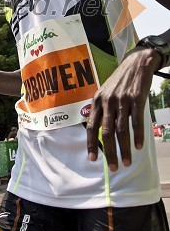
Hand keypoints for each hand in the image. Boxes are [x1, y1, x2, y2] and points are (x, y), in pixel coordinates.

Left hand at [86, 48, 156, 170]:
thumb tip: (99, 132)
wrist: (136, 63)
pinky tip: (139, 147)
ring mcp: (122, 100)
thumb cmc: (119, 81)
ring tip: (127, 162)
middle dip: (110, 152)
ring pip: (122, 130)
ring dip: (124, 149)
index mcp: (97, 101)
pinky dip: (137, 136)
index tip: (93, 159)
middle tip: (114, 168)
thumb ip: (101, 110)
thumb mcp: (105, 92)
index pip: (91, 127)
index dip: (91, 144)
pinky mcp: (136, 99)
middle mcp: (107, 101)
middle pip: (106, 132)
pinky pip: (136, 122)